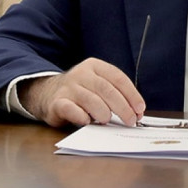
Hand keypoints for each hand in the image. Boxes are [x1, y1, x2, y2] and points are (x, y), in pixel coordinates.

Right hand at [18, 58, 144, 127]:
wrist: (47, 93)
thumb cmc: (81, 92)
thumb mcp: (98, 85)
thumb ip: (115, 94)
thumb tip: (137, 112)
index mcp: (96, 66)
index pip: (119, 78)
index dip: (132, 95)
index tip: (140, 109)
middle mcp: (81, 73)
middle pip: (107, 89)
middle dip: (122, 107)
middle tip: (131, 120)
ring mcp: (68, 87)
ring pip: (91, 99)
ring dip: (104, 112)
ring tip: (108, 121)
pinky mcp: (56, 102)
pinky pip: (71, 109)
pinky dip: (82, 117)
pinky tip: (88, 122)